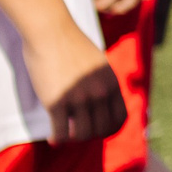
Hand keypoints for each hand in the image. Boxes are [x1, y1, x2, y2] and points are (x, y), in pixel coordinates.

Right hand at [21, 23, 124, 143]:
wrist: (51, 31)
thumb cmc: (71, 44)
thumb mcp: (98, 64)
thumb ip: (102, 81)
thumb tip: (102, 98)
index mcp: (112, 84)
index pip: (120, 118)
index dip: (110, 129)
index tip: (99, 131)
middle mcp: (100, 93)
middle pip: (103, 129)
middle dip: (92, 135)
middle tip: (78, 133)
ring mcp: (79, 98)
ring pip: (84, 134)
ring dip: (74, 138)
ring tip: (65, 136)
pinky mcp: (57, 101)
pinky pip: (62, 132)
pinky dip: (58, 139)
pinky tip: (52, 139)